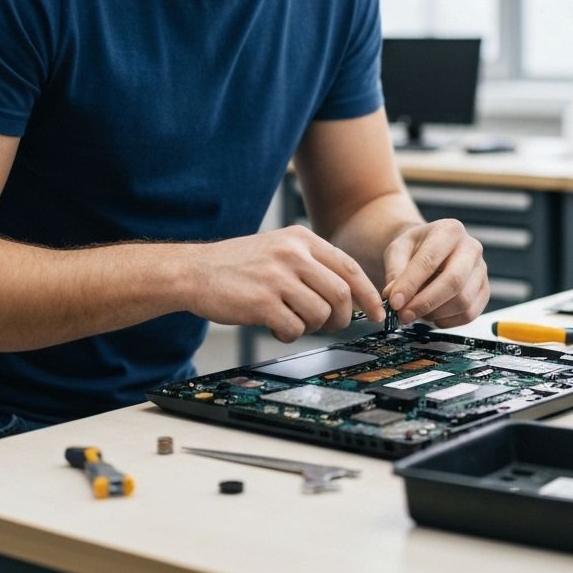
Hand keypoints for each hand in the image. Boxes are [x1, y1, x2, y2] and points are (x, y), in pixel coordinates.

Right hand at [186, 225, 384, 341]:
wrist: (195, 271)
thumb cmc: (239, 264)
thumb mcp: (279, 248)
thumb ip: (312, 264)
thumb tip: (351, 293)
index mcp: (301, 239)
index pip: (348, 266)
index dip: (368, 293)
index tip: (377, 312)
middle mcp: (292, 254)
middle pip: (340, 294)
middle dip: (341, 318)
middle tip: (330, 325)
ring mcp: (277, 277)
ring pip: (320, 314)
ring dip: (311, 326)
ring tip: (292, 319)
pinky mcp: (262, 302)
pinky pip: (294, 328)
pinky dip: (289, 333)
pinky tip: (274, 325)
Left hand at [381, 219, 488, 328]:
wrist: (428, 248)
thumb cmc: (414, 248)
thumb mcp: (397, 250)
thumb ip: (395, 273)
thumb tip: (395, 298)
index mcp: (449, 231)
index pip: (430, 260)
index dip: (411, 284)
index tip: (394, 302)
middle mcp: (471, 248)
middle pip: (454, 282)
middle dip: (425, 303)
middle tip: (403, 315)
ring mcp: (481, 270)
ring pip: (463, 302)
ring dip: (435, 313)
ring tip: (416, 311)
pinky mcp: (484, 290)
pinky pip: (469, 314)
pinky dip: (447, 321)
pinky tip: (432, 315)